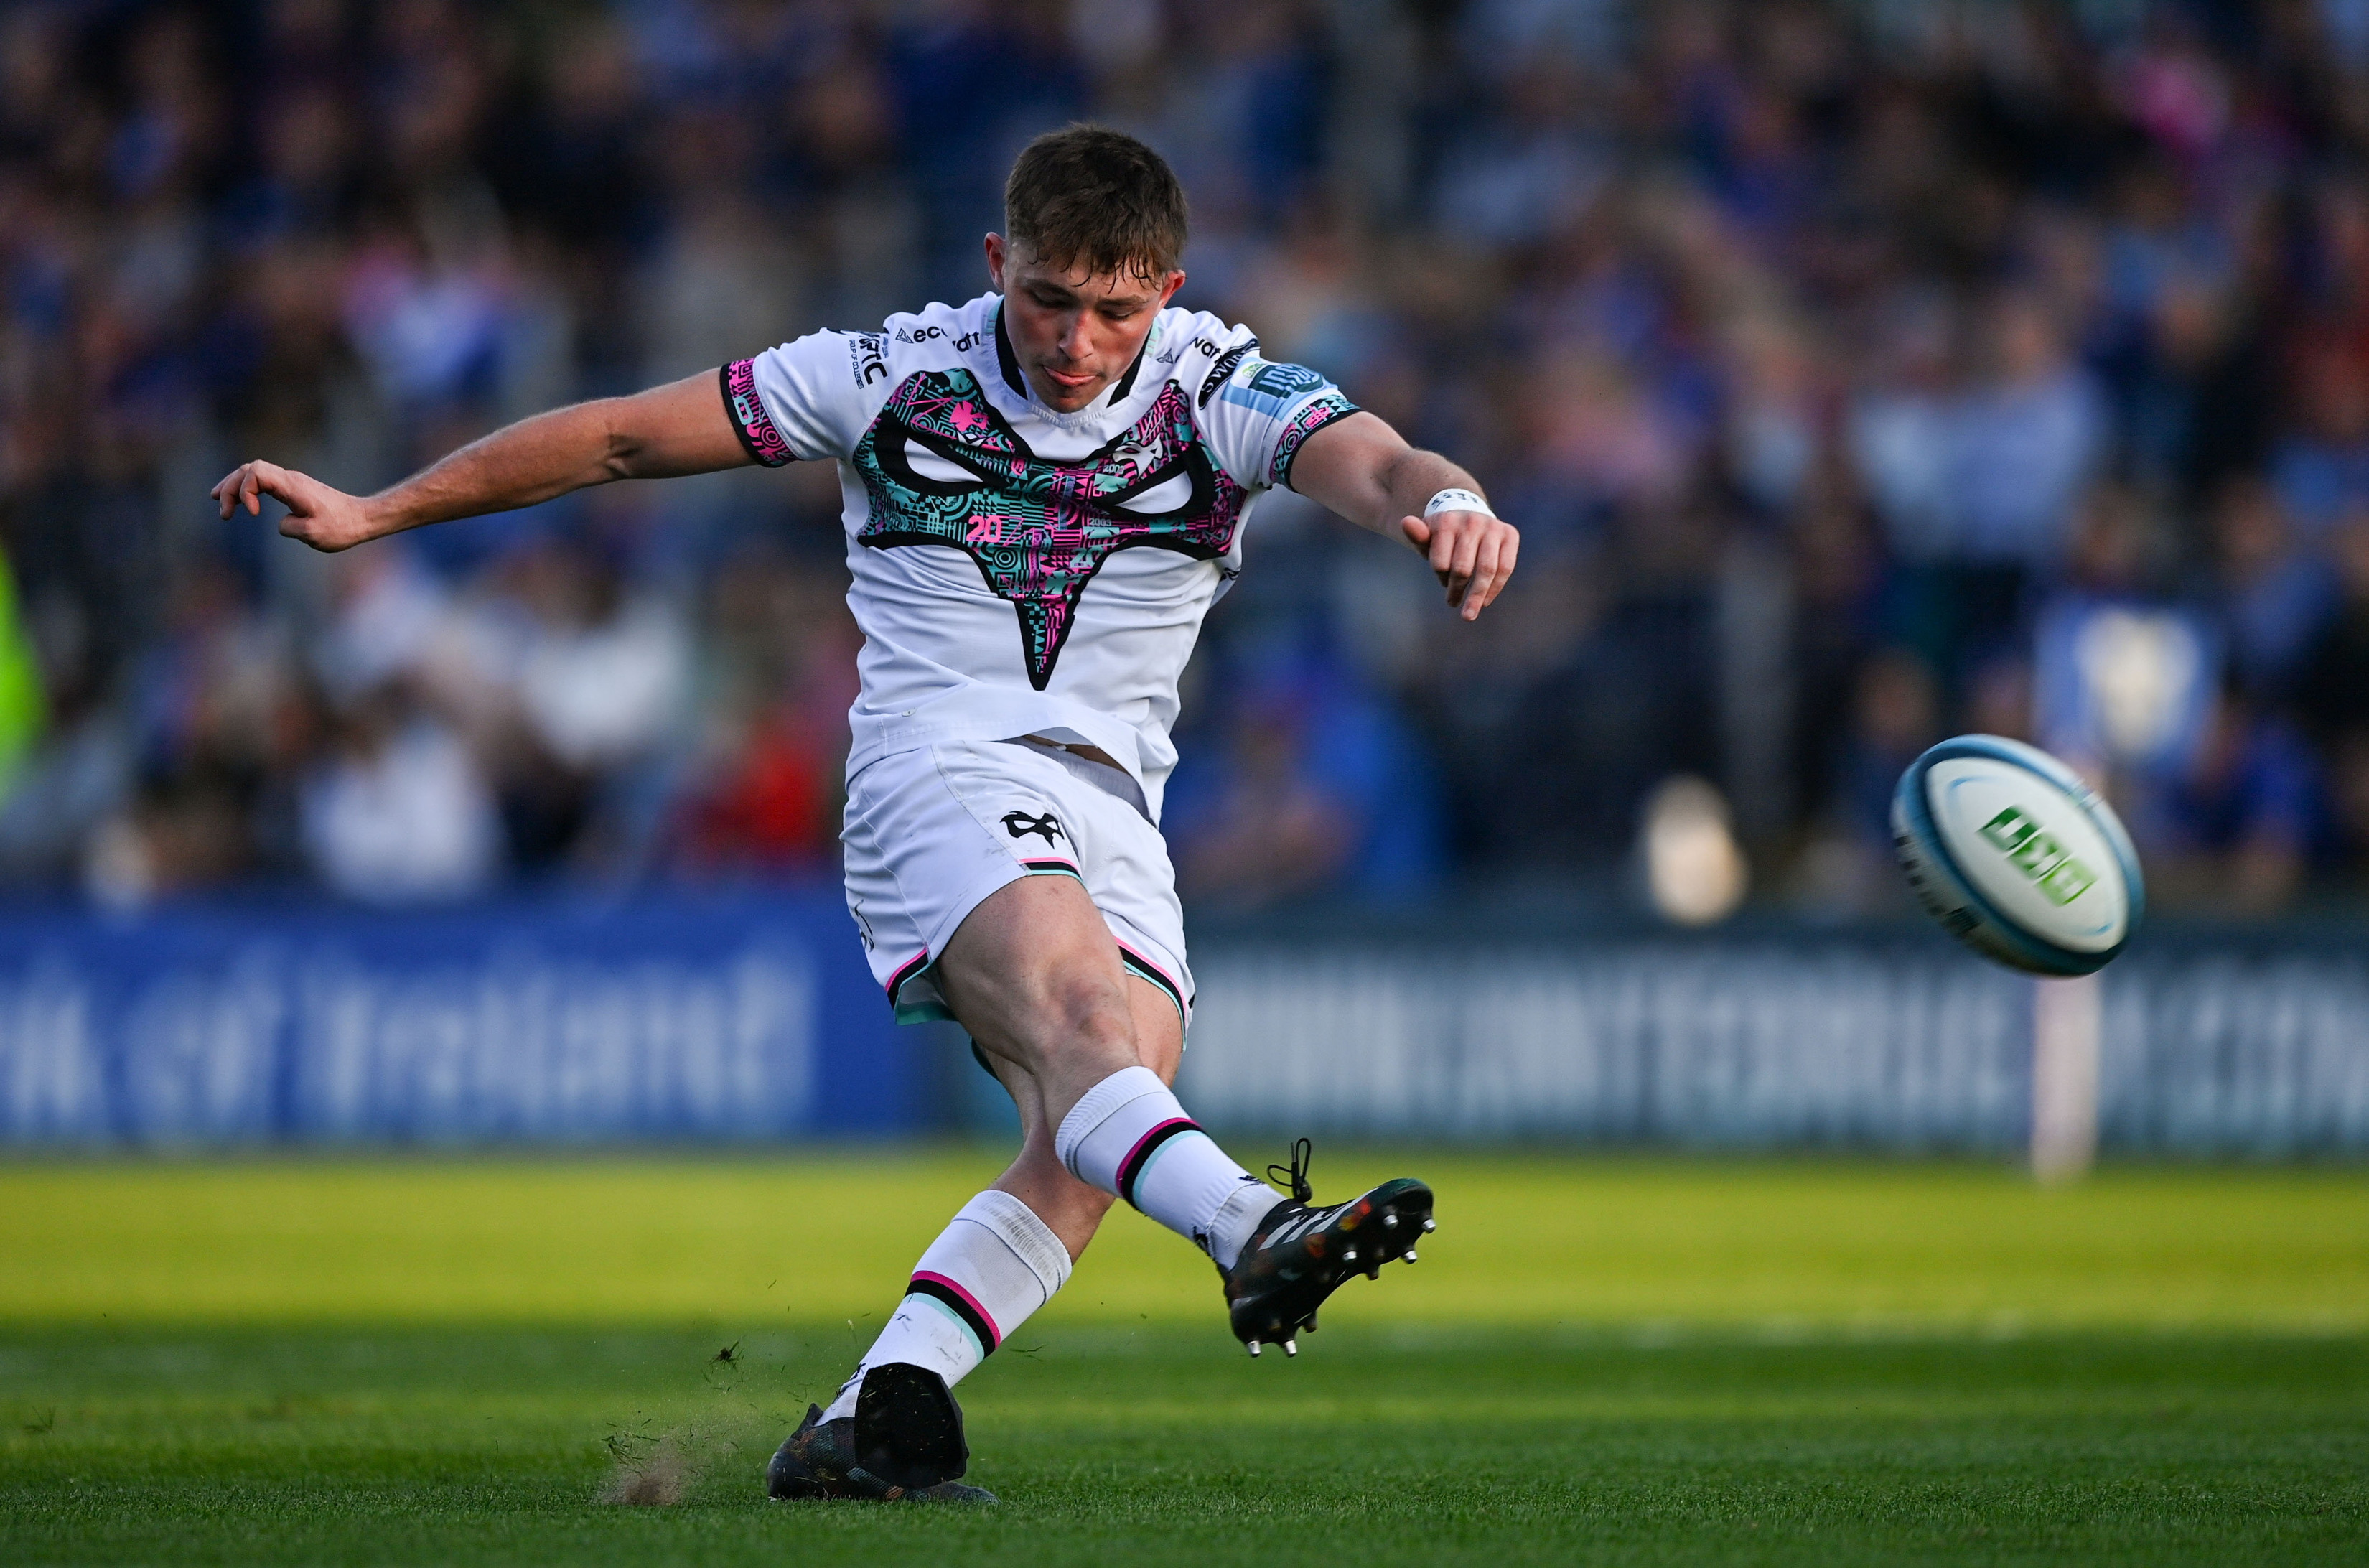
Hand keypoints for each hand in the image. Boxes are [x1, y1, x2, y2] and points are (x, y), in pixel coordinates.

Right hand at [210, 460, 377, 551]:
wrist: (363, 519)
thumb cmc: (342, 527)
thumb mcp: (314, 534)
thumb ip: (290, 527)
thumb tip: (280, 523)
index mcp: (293, 486)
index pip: (256, 473)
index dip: (245, 491)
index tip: (254, 515)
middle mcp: (290, 479)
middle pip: (249, 469)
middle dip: (230, 487)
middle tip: (224, 513)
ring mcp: (291, 482)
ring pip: (254, 472)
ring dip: (235, 485)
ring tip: (218, 500)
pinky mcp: (293, 489)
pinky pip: (264, 481)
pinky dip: (248, 488)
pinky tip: (239, 501)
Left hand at [1402, 509, 1518, 620]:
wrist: (1467, 515)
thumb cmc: (1444, 535)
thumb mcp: (1427, 537)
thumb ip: (1417, 536)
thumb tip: (1405, 522)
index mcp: (1447, 521)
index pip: (1441, 562)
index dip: (1440, 576)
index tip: (1442, 581)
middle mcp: (1471, 521)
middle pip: (1463, 568)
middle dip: (1457, 590)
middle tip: (1452, 603)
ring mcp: (1493, 527)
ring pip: (1487, 569)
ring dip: (1477, 596)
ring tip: (1468, 615)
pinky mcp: (1510, 534)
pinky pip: (1506, 567)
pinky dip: (1495, 588)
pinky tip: (1485, 602)